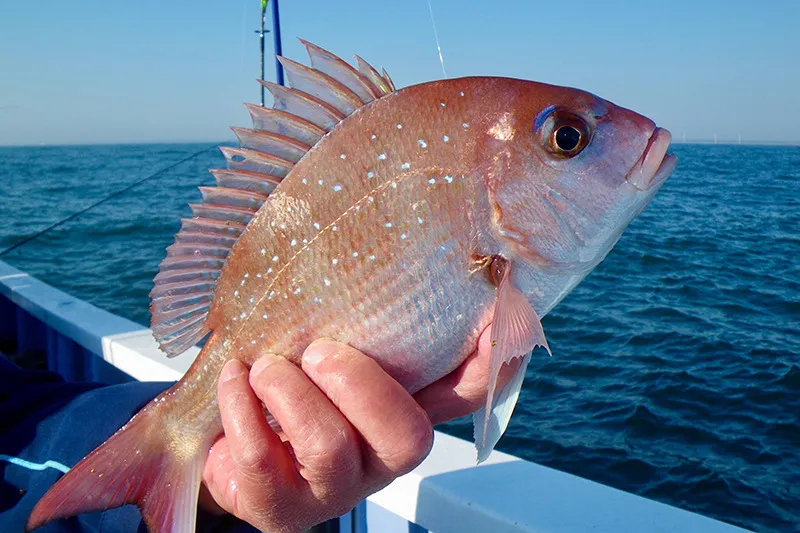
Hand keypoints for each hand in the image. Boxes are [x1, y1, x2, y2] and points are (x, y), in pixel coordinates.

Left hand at [202, 327, 513, 531]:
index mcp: (405, 405)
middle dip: (361, 386)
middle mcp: (380, 452)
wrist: (227, 434)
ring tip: (263, 366)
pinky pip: (262, 460)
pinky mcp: (281, 507)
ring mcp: (334, 486)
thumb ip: (363, 305)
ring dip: (289, 392)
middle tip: (318, 349)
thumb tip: (386, 225)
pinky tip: (235, 378)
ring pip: (329, 447)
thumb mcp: (330, 332)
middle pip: (409, 438)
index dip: (489, 359)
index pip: (469, 392)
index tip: (488, 314)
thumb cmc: (288, 372)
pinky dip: (240, 406)